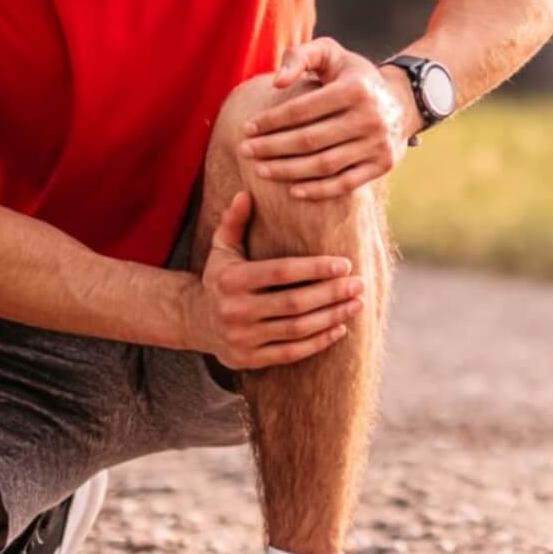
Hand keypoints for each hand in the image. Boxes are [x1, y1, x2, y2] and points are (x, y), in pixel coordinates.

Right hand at [185, 191, 364, 370]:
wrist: (194, 320)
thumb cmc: (219, 278)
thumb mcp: (222, 248)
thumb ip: (234, 221)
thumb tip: (246, 193)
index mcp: (231, 279)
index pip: (281, 272)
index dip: (315, 268)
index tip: (345, 264)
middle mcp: (234, 310)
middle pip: (294, 303)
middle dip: (331, 293)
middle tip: (359, 284)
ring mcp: (242, 338)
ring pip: (296, 329)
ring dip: (331, 317)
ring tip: (356, 304)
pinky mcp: (249, 360)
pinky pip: (291, 353)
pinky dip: (318, 342)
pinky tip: (340, 328)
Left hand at [240, 37, 417, 199]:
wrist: (402, 100)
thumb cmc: (352, 76)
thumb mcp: (330, 53)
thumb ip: (299, 57)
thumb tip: (277, 84)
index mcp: (355, 88)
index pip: (303, 110)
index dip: (271, 121)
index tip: (246, 129)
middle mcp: (371, 117)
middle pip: (310, 140)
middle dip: (272, 148)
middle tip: (245, 152)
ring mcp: (379, 144)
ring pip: (325, 165)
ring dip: (288, 171)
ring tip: (260, 170)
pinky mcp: (383, 165)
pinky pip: (346, 184)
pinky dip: (318, 191)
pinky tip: (292, 191)